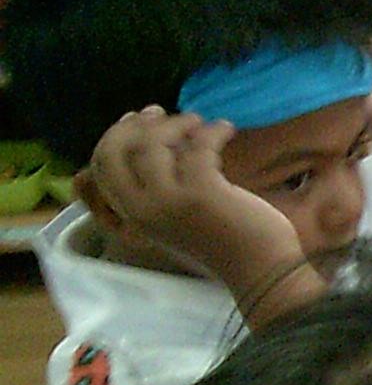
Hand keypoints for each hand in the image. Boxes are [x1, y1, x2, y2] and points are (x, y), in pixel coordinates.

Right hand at [77, 107, 303, 290]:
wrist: (260, 271)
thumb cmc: (222, 240)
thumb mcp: (174, 217)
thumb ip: (155, 187)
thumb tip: (150, 136)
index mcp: (131, 217)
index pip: (99, 168)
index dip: (114, 136)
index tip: (136, 119)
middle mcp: (140, 211)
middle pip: (113, 152)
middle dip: (135, 125)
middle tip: (161, 113)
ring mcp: (168, 202)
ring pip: (151, 144)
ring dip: (176, 123)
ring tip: (198, 121)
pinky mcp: (201, 194)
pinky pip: (197, 146)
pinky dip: (212, 130)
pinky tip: (226, 128)